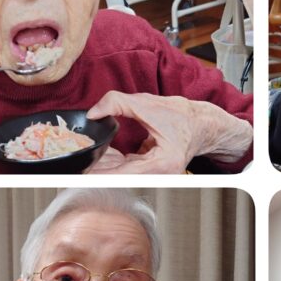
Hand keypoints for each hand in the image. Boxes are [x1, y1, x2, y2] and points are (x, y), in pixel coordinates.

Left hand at [85, 92, 251, 172]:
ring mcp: (154, 175)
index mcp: (162, 164)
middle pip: (118, 176)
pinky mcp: (149, 169)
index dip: (99, 174)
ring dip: (104, 163)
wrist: (202, 124)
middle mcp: (159, 175)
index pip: (122, 175)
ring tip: (87, 153)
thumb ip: (117, 103)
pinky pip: (125, 168)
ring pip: (120, 173)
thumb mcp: (149, 104)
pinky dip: (113, 159)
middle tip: (78, 159)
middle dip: (97, 167)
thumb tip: (93, 112)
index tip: (81, 172)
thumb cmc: (184, 117)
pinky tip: (101, 151)